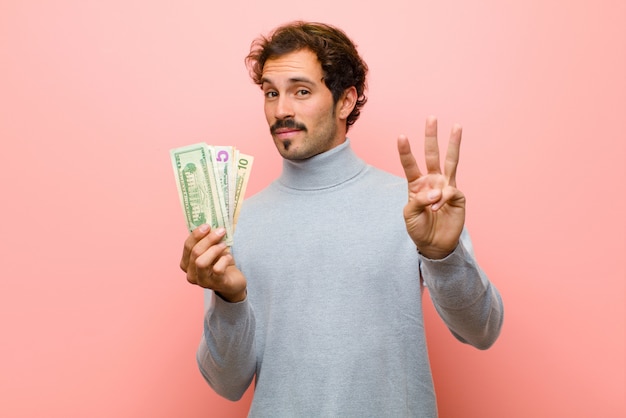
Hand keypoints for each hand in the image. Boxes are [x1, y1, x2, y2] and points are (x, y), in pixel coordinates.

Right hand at [180, 224, 246, 301]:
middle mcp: (191, 274)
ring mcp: (202, 281)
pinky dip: (224, 260)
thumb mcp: (213, 250)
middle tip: (220, 231)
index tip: (207, 225)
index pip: (187, 246)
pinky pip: (217, 269)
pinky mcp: (216, 284)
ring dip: (214, 250)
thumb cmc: (220, 263)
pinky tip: (228, 257)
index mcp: (186, 263)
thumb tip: (211, 226)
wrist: (233, 281)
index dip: (196, 234)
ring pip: (201, 262)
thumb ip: (208, 240)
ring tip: (224, 245)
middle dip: (208, 239)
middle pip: (195, 252)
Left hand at [397, 116, 465, 258]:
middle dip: (431, 137)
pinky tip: (437, 208)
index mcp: (416, 184)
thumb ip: (419, 200)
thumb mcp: (410, 214)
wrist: (433, 245)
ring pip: (451, 161)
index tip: (401, 136)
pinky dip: (442, 199)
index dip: (406, 151)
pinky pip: (450, 191)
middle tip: (431, 118)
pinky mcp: (458, 196)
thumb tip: (436, 192)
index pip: (410, 164)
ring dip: (454, 144)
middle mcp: (432, 181)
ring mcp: (446, 186)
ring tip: (457, 126)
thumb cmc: (419, 228)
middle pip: (432, 155)